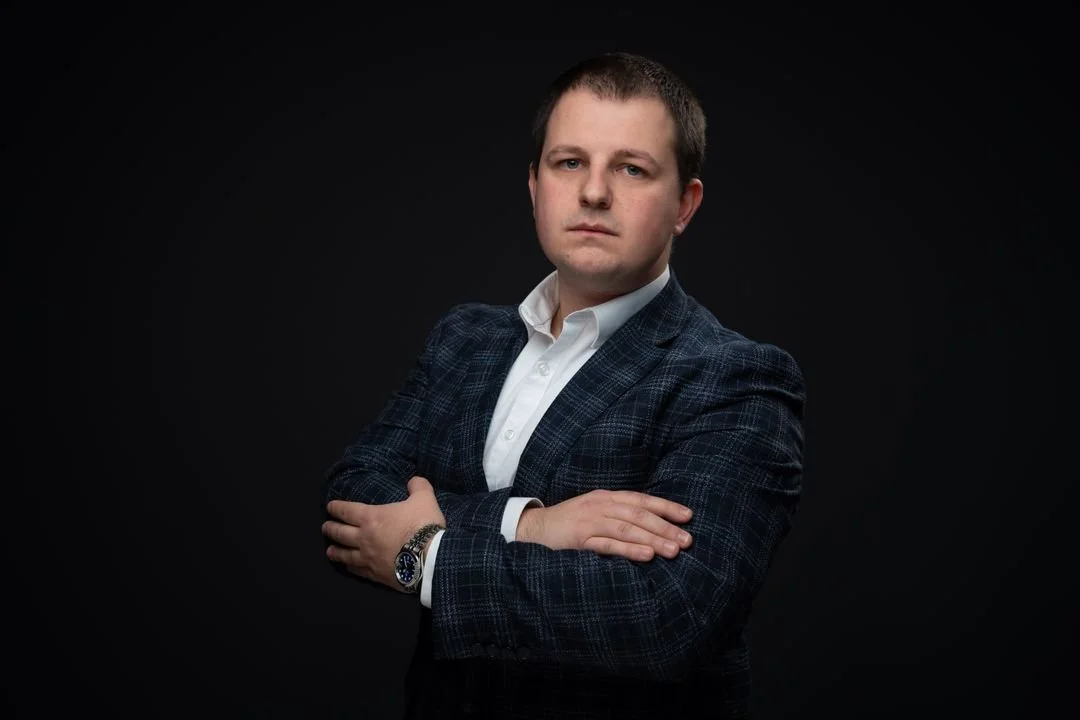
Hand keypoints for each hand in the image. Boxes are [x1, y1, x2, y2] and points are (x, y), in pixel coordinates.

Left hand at [323, 476, 445, 590]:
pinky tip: (348, 567)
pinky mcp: (375, 574)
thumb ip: (418, 487)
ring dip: (335, 551)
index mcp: (372, 517)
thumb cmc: (423, 525)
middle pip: (341, 533)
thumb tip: (414, 481)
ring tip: (329, 551)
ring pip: (345, 554)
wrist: (429, 558)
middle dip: (331, 529)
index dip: (337, 508)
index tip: (329, 507)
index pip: (347, 510)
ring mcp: (368, 558)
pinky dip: (350, 567)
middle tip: (325, 527)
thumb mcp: (425, 499)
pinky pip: (357, 570)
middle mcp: (364, 538)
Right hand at [517, 489, 692, 561]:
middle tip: (687, 540)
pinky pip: (608, 544)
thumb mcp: (597, 511)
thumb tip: (652, 525)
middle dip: (665, 526)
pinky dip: (629, 549)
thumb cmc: (571, 522)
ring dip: (653, 538)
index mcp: (607, 497)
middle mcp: (601, 505)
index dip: (666, 507)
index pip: (641, 500)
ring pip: (627, 528)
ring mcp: (590, 521)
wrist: (536, 527)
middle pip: (638, 514)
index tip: (688, 516)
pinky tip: (647, 555)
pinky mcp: (580, 538)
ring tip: (673, 550)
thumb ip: (620, 515)